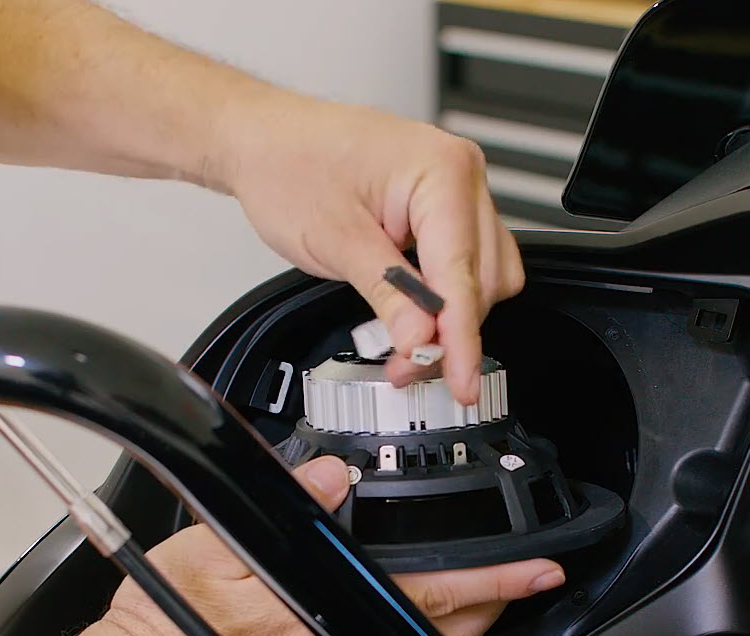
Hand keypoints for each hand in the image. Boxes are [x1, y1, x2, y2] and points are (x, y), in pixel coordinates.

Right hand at [94, 456, 562, 635]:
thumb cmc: (165, 627)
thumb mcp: (211, 546)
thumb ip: (282, 508)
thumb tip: (330, 480)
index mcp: (323, 618)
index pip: (433, 597)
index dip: (494, 583)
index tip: (538, 571)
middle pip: (444, 634)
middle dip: (494, 605)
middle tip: (525, 577)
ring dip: (461, 621)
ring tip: (485, 592)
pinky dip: (417, 632)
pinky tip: (410, 610)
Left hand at [216, 86, 524, 404]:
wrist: (264, 141)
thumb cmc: (289, 166)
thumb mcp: (336, 242)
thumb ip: (387, 294)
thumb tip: (421, 340)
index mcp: (441, 171)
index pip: (462, 274)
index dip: (460, 337)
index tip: (460, 380)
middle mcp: (461, 175)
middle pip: (485, 280)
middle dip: (450, 332)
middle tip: (409, 366)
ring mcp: (457, 190)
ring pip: (485, 276)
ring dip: (452, 319)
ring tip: (408, 346)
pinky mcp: (446, 208)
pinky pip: (468, 263)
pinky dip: (446, 298)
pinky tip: (416, 316)